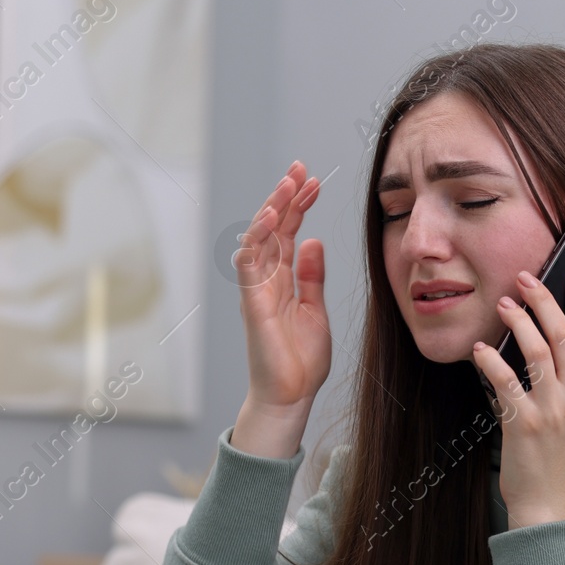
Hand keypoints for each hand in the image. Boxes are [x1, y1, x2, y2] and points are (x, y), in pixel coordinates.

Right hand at [236, 160, 329, 411]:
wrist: (291, 396)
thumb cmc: (301, 359)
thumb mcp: (315, 310)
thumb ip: (312, 277)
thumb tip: (314, 241)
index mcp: (282, 279)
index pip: (289, 232)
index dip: (299, 204)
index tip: (314, 179)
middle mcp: (266, 279)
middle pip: (272, 228)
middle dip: (285, 196)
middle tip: (299, 168)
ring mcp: (257, 290)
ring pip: (257, 239)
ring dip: (272, 209)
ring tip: (288, 184)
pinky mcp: (253, 305)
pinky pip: (249, 265)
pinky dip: (258, 240)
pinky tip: (271, 218)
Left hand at [471, 270, 564, 528]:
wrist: (550, 505)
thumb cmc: (561, 462)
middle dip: (545, 301)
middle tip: (526, 279)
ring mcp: (554, 411)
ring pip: (539, 351)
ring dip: (519, 321)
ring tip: (504, 304)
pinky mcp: (524, 424)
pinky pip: (506, 381)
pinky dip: (492, 360)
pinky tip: (481, 348)